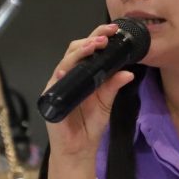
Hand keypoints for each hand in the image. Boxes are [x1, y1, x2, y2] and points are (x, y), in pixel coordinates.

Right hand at [43, 23, 135, 160]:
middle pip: (75, 50)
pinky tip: (68, 69)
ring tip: (94, 46)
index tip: (114, 30)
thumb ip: (113, 86)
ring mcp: (58, 85)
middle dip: (90, 40)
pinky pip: (54, 82)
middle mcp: (69, 75)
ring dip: (80, 52)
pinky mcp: (50, 97)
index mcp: (83, 74)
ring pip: (65, 61)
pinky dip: (61, 74)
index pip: (88, 50)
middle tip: (105, 37)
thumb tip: (129, 72)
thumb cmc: (90, 125)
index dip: (98, 37)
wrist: (79, 148)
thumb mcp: (106, 103)